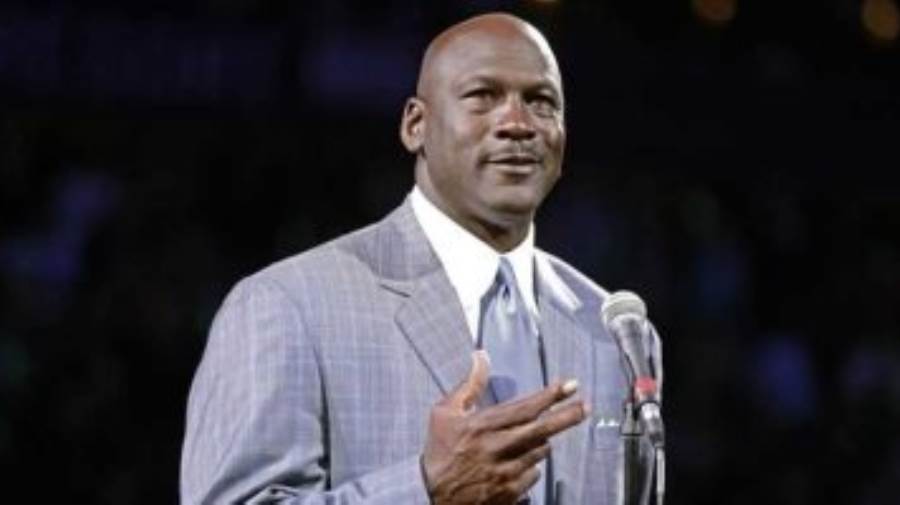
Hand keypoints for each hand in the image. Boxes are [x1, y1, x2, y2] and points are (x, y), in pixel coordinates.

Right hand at [422, 350, 587, 504]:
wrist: (430, 495)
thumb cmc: (438, 451)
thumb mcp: (444, 413)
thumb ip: (468, 385)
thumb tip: (481, 357)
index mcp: (482, 426)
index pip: (525, 408)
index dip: (550, 395)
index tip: (569, 385)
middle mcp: (497, 449)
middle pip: (542, 430)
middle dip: (567, 415)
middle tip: (584, 406)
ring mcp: (505, 473)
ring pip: (540, 452)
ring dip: (540, 442)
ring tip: (526, 439)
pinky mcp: (509, 492)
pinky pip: (533, 475)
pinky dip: (530, 465)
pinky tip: (516, 462)